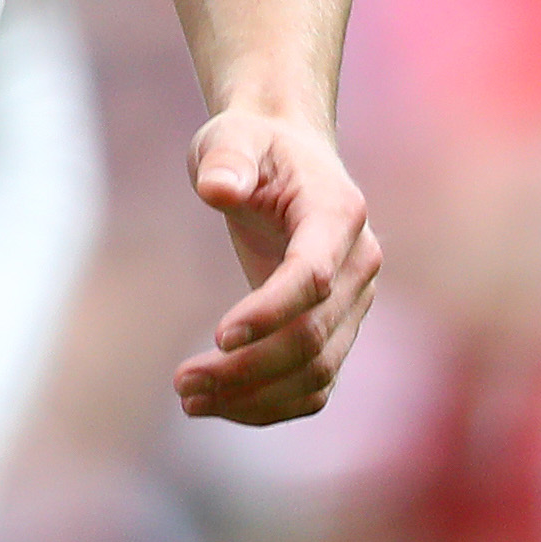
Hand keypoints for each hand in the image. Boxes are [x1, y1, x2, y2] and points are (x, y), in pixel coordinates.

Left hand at [177, 106, 378, 423]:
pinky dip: (269, 405)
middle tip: (181, 383)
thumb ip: (227, 157)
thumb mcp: (232, 136)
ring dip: (254, 397)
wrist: (284, 154)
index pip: (314, 277)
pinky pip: (313, 384)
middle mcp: (359, 264)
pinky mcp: (337, 329)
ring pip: (316, 373)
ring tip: (189, 399)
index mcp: (339, 213)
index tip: (217, 336)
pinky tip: (217, 404)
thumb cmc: (253, 145)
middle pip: (313, 337)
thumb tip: (217, 188)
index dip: (270, 311)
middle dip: (247, 368)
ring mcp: (354, 302)